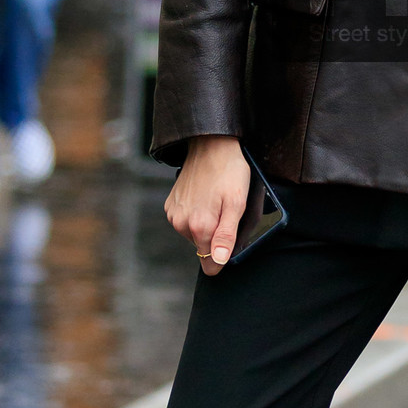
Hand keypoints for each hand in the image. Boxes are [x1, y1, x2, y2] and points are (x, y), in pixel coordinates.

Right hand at [165, 135, 250, 273]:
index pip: (210, 263)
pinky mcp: (171, 205)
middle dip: (216, 236)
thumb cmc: (229, 172)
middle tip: (226, 212)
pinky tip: (204, 197)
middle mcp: (182, 224)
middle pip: (203, 247)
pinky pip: (186, 220)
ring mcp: (174, 214)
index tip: (231, 241)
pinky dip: (196, 213)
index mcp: (200, 226)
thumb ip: (226, 235)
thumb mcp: (237, 203)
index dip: (223, 256)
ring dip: (206, 224)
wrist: (210, 144)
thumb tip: (217, 262)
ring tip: (215, 201)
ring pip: (194, 233)